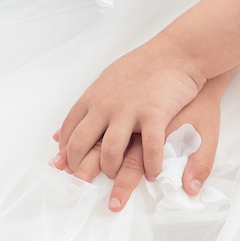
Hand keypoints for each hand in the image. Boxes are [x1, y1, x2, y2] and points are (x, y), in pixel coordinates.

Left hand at [59, 71, 226, 212]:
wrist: (176, 52)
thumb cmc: (143, 67)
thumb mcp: (107, 81)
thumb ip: (89, 106)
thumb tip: (64, 131)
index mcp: (94, 98)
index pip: (70, 130)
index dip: (66, 153)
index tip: (64, 169)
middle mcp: (106, 105)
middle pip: (82, 145)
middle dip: (80, 170)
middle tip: (82, 188)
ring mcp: (129, 110)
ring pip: (111, 152)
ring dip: (114, 172)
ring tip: (120, 181)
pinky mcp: (154, 114)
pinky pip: (149, 149)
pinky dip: (150, 167)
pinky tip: (153, 175)